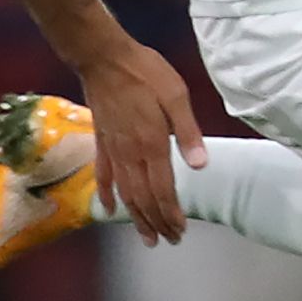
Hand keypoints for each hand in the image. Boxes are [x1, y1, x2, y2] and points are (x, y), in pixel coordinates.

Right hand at [78, 39, 205, 246]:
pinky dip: (106, 195)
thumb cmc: (146, 73)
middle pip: (143, 198)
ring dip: (136, 217)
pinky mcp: (101, 142)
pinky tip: (108, 209)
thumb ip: (189, 132)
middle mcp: (130, 154)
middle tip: (169, 241)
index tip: (181, 230)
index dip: (171, 213)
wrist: (104, 59)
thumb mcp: (177, 95)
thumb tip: (200, 166)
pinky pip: (103, 175)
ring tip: (146, 237)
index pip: (163, 189)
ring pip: (124, 193)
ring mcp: (113, 150)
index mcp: (152, 144)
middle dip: (157, 223)